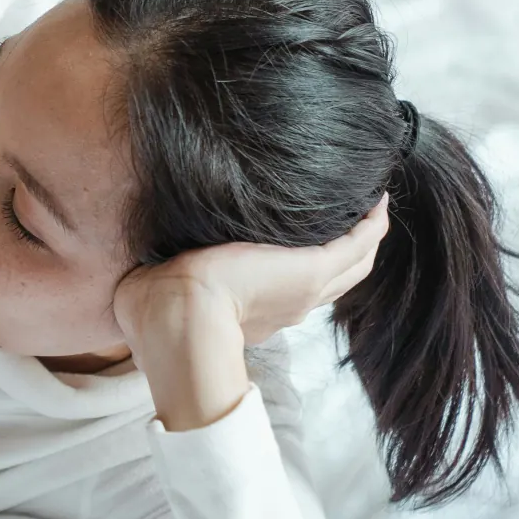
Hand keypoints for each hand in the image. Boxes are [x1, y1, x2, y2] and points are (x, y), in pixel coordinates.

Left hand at [113, 198, 389, 357]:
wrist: (177, 324)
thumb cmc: (154, 316)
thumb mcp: (161, 291)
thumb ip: (161, 275)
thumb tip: (142, 260)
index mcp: (255, 314)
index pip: (290, 290)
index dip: (303, 268)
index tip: (305, 243)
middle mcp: (288, 306)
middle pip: (337, 278)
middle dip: (350, 247)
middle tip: (357, 215)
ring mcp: (305, 289)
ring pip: (354, 262)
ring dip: (366, 233)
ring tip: (372, 201)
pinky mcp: (312, 268)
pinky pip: (359, 240)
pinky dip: (371, 220)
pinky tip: (377, 194)